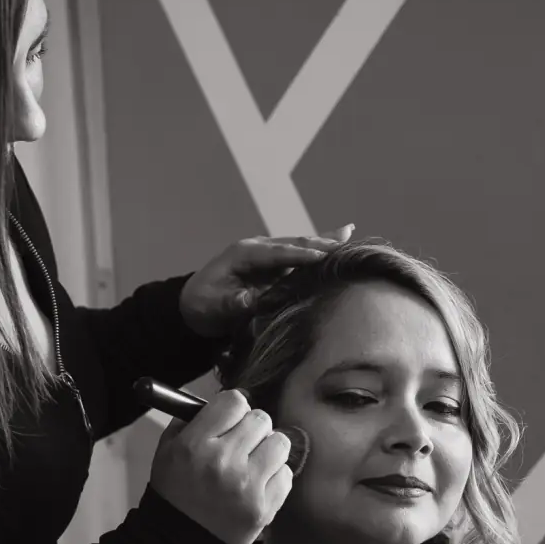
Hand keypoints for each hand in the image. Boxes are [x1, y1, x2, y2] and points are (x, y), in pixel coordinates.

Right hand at [148, 389, 293, 543]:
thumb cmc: (175, 493)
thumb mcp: (167, 451)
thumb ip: (191, 420)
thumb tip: (226, 401)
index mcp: (194, 444)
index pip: (234, 401)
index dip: (234, 408)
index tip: (231, 419)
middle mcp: (222, 462)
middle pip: (261, 419)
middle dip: (252, 428)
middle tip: (242, 444)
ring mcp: (246, 486)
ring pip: (280, 443)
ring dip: (268, 450)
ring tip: (252, 464)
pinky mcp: (264, 507)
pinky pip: (286, 474)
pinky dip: (274, 477)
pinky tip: (256, 486)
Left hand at [179, 225, 354, 337]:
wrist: (193, 304)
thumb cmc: (202, 305)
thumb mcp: (212, 307)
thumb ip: (231, 304)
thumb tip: (248, 302)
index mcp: (244, 253)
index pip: (278, 253)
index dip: (300, 254)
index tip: (323, 256)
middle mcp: (259, 248)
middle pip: (294, 244)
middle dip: (320, 244)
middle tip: (348, 243)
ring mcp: (269, 254)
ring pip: (301, 246)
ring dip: (325, 243)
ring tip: (351, 236)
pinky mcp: (275, 264)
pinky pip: (301, 254)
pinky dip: (321, 247)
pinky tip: (345, 236)